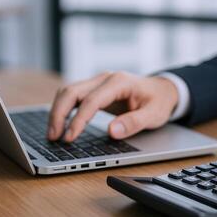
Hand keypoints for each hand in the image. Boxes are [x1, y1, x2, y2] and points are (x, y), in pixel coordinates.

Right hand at [47, 72, 178, 141]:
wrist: (163, 90)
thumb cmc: (159, 102)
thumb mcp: (154, 115)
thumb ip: (134, 123)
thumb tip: (112, 131)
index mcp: (119, 82)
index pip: (91, 101)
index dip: (78, 120)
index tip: (70, 138)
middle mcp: (105, 78)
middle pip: (72, 92)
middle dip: (58, 114)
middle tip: (53, 137)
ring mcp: (98, 82)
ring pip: (68, 92)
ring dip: (57, 111)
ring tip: (53, 134)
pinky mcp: (95, 89)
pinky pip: (73, 96)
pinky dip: (63, 109)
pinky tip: (60, 125)